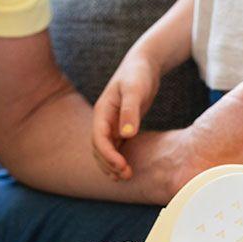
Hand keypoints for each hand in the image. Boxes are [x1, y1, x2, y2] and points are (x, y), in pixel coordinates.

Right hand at [92, 48, 163, 180]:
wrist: (144, 64)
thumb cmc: (138, 74)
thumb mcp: (135, 90)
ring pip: (105, 150)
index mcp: (102, 111)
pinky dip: (118, 159)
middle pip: (99, 148)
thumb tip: (126, 135)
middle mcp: (103, 119)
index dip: (108, 155)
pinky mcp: (120, 126)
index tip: (121, 167)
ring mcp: (111, 124)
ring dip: (111, 164)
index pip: (98, 138)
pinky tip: (127, 169)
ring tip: (126, 176)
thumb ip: (130, 111)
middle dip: (109, 163)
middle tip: (126, 175)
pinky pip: (115, 147)